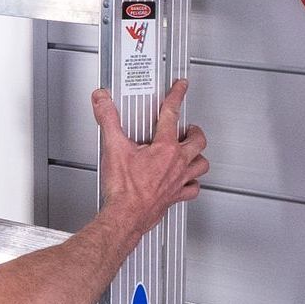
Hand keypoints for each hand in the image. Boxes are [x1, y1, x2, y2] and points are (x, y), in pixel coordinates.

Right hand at [91, 78, 207, 236]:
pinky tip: (188, 181)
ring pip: (201, 164)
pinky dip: (193, 183)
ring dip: (198, 156)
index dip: (177, 96)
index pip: (173, 115)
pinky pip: (193, 189)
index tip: (181, 87)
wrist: (125, 216)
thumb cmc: (124, 189)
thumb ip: (108, 119)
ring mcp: (179, 181)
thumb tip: (103, 100)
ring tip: (192, 151)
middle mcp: (177, 164)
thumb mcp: (113, 147)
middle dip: (195, 131)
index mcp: (165, 148)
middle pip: (198, 141)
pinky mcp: (175, 197)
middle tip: (190, 126)